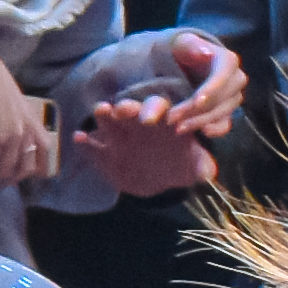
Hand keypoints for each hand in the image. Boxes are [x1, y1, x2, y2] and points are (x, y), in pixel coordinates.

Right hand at [0, 42, 58, 191]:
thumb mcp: (12, 102)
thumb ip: (15, 118)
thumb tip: (2, 132)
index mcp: (34, 124)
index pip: (44, 155)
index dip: (34, 170)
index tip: (18, 175)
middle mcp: (28, 134)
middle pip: (22, 171)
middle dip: (5, 180)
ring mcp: (13, 139)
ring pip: (3, 172)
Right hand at [75, 101, 214, 197]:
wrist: (156, 179)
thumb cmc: (177, 166)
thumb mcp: (193, 168)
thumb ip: (200, 166)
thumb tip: (209, 170)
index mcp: (163, 123)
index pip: (159, 109)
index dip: (156, 110)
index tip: (153, 117)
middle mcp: (138, 124)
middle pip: (132, 110)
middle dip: (127, 108)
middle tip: (121, 109)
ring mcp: (119, 137)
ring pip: (109, 122)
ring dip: (104, 116)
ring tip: (100, 112)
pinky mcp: (103, 153)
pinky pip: (91, 146)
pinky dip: (84, 143)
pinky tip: (78, 139)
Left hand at [152, 28, 246, 139]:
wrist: (182, 65)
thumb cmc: (182, 51)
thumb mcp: (181, 43)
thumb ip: (190, 45)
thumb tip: (206, 52)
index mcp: (227, 60)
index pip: (223, 75)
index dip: (212, 89)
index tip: (196, 101)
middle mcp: (235, 79)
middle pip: (222, 98)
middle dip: (197, 109)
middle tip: (171, 118)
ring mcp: (233, 98)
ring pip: (222, 113)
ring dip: (200, 121)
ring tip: (177, 127)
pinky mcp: (227, 113)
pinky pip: (226, 124)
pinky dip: (216, 130)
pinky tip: (201, 133)